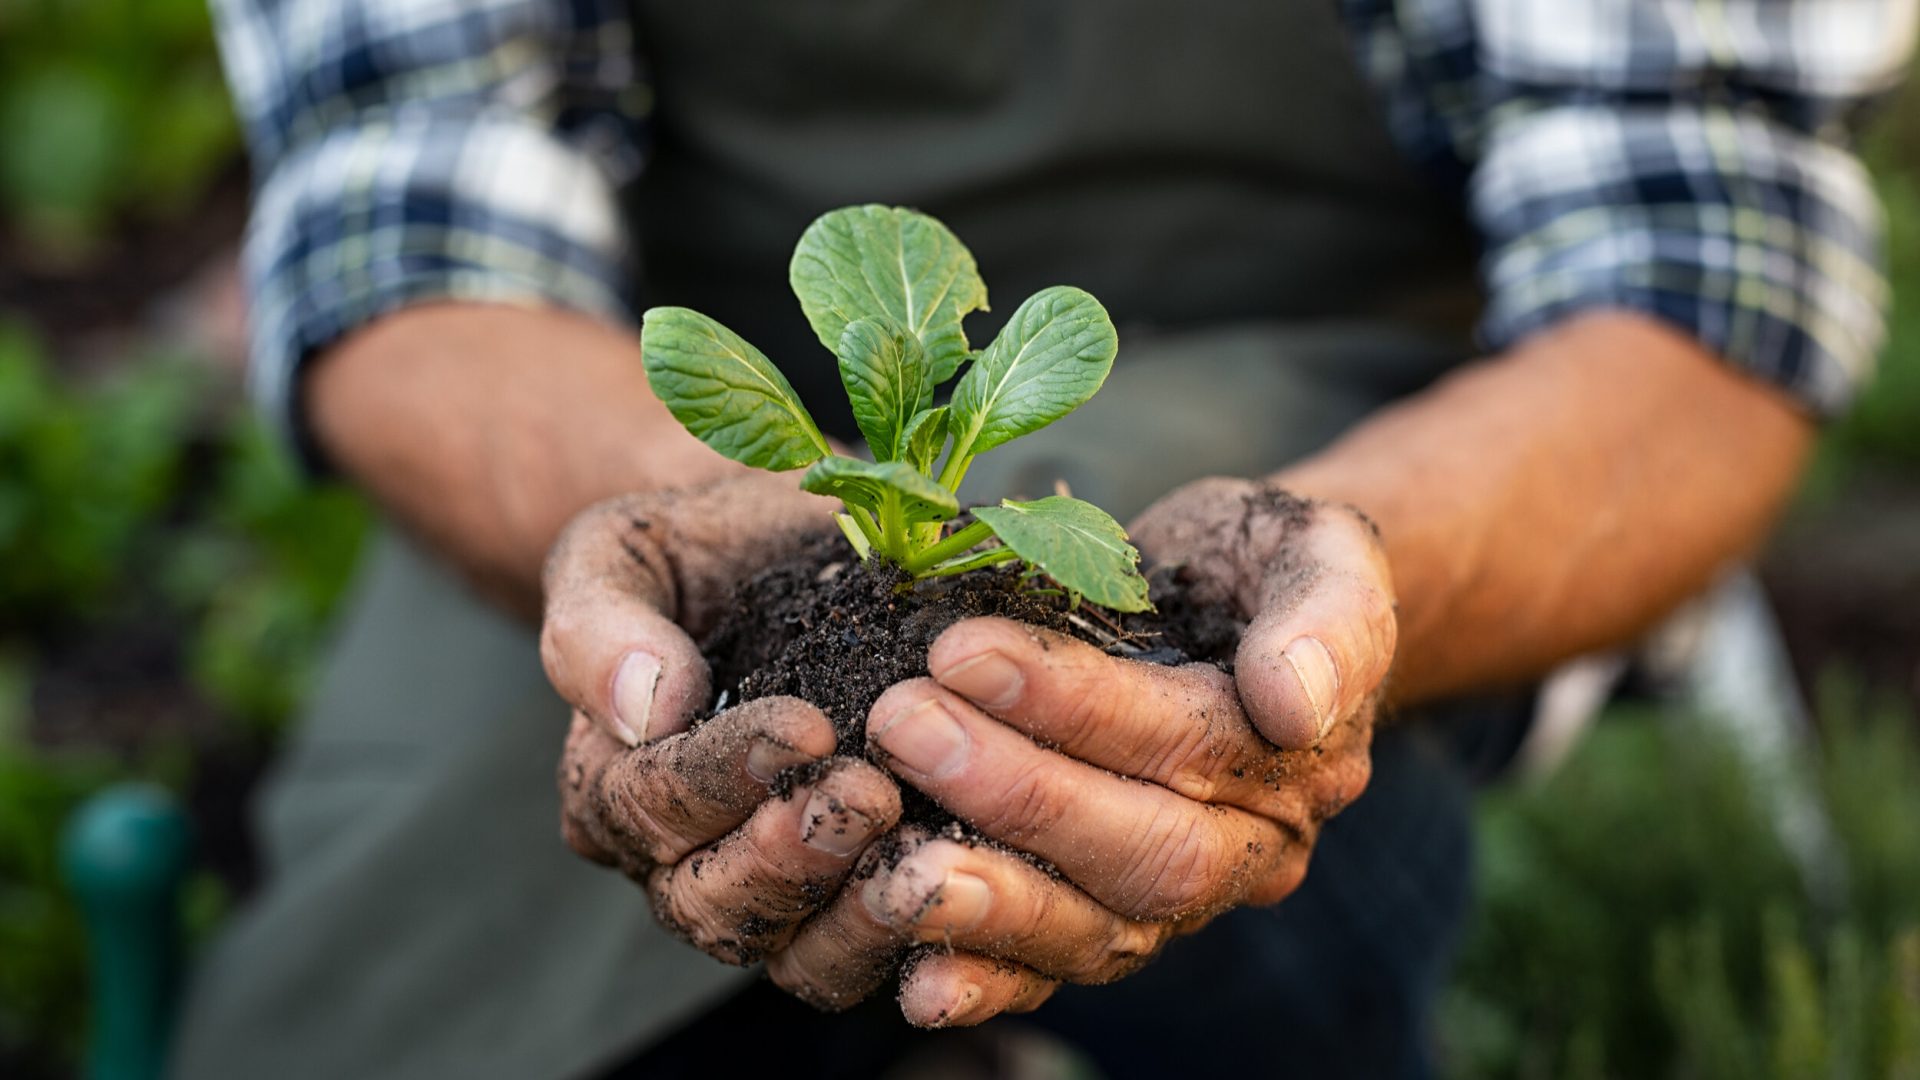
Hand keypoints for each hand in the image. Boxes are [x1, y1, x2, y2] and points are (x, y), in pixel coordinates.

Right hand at [541, 476, 905, 965]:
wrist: (784, 555)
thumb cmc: (698, 551)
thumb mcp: (626, 553)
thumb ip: (604, 624)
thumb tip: (647, 706)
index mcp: (612, 782)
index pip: (651, 803)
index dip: (724, 774)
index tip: (803, 727)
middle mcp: (677, 861)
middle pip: (714, 901)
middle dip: (791, 858)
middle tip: (868, 797)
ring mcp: (768, 896)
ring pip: (795, 954)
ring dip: (857, 917)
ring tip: (922, 857)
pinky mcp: (850, 907)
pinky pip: (871, 957)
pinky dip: (918, 938)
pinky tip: (972, 891)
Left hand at [763, 479, 1394, 1024]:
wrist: (1237, 605)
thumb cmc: (1261, 563)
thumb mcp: (1318, 547)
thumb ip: (1329, 614)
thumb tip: (1295, 704)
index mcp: (1307, 758)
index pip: (1191, 743)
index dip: (1074, 703)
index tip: (962, 648)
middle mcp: (1255, 849)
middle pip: (1145, 851)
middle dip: (1017, 795)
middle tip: (903, 723)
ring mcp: (1182, 898)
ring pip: (1101, 929)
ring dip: (993, 902)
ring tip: (892, 865)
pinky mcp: (1113, 918)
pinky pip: (1058, 971)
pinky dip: (989, 982)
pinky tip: (916, 983)